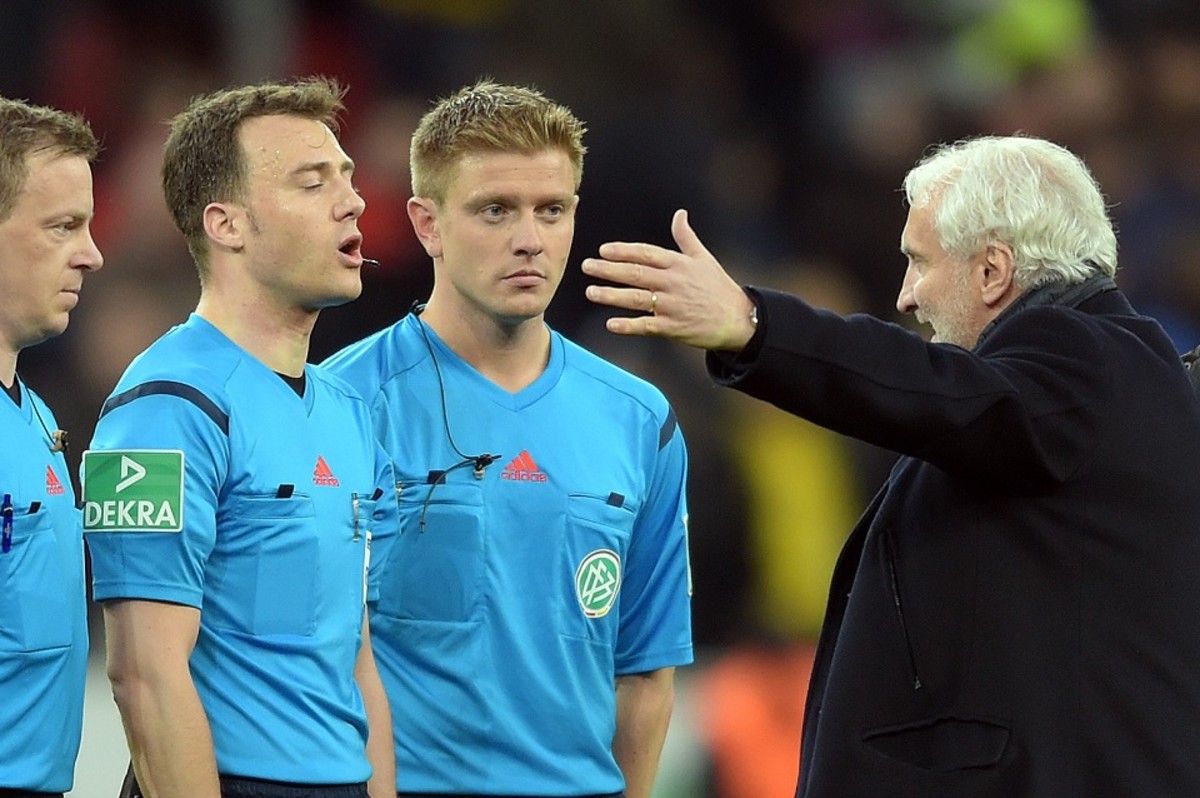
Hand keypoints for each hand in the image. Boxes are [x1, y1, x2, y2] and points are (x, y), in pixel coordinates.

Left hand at [582, 209, 756, 350]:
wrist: (737, 319)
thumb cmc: (718, 287)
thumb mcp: (704, 258)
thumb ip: (686, 236)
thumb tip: (680, 213)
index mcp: (678, 264)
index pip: (646, 253)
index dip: (624, 251)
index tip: (603, 250)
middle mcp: (673, 283)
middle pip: (636, 274)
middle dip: (609, 270)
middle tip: (587, 266)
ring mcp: (672, 306)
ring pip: (636, 299)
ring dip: (612, 296)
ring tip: (591, 292)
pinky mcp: (673, 328)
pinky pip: (646, 326)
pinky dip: (628, 325)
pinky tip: (610, 324)